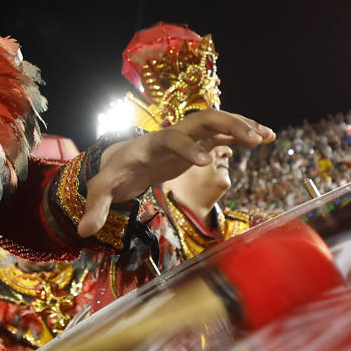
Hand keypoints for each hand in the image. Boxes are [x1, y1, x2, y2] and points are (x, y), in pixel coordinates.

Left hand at [78, 110, 273, 236]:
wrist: (122, 158)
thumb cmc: (114, 173)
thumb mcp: (102, 190)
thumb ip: (95, 207)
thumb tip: (83, 231)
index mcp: (149, 144)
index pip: (170, 139)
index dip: (186, 148)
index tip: (205, 161)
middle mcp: (172, 134)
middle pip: (201, 119)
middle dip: (226, 124)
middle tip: (252, 138)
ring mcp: (186, 135)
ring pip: (216, 120)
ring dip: (241, 124)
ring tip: (267, 135)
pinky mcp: (198, 141)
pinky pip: (223, 132)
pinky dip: (243, 132)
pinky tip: (266, 137)